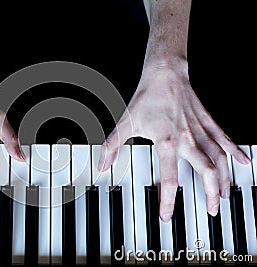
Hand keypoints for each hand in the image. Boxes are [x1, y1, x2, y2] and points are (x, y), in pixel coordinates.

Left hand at [98, 60, 249, 221]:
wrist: (165, 74)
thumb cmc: (147, 98)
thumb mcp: (125, 123)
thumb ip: (112, 147)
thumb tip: (102, 165)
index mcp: (167, 142)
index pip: (170, 179)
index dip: (168, 201)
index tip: (167, 216)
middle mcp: (188, 139)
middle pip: (206, 172)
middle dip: (208, 195)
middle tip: (209, 211)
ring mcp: (201, 131)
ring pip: (219, 160)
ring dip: (223, 180)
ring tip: (222, 196)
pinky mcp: (209, 123)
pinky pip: (225, 140)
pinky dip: (235, 152)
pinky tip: (243, 162)